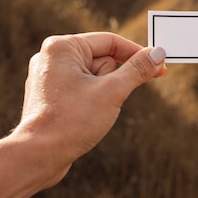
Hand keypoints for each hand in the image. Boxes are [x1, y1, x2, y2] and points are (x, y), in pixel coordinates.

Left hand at [0, 32, 166, 197]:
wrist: (37, 156)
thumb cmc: (72, 121)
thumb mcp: (113, 92)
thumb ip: (138, 69)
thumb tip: (158, 53)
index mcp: (62, 47)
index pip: (111, 41)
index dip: (138, 54)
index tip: (160, 68)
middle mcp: (51, 56)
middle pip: (103, 60)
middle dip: (114, 81)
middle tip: (108, 100)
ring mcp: (49, 76)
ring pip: (94, 77)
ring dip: (104, 93)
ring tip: (91, 113)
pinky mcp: (50, 95)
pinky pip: (82, 89)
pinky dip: (92, 101)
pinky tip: (85, 118)